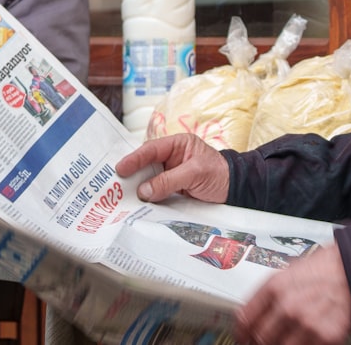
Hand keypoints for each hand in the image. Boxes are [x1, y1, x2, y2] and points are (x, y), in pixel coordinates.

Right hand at [115, 134, 229, 203]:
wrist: (236, 190)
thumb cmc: (220, 174)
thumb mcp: (195, 173)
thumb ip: (169, 180)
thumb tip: (144, 191)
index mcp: (177, 144)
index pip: (151, 149)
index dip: (135, 158)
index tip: (121, 168)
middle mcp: (171, 158)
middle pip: (146, 165)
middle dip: (131, 174)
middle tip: (114, 184)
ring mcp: (171, 174)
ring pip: (149, 180)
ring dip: (137, 188)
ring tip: (121, 196)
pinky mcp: (172, 189)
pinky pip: (156, 192)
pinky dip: (147, 198)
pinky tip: (137, 205)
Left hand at [235, 244, 350, 344]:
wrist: (350, 270)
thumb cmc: (319, 270)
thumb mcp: (286, 273)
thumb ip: (266, 295)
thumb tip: (250, 315)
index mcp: (275, 288)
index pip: (245, 319)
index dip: (240, 333)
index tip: (242, 338)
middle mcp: (288, 306)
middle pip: (259, 338)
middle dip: (256, 343)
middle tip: (259, 343)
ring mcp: (306, 323)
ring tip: (281, 340)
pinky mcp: (325, 337)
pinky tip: (300, 340)